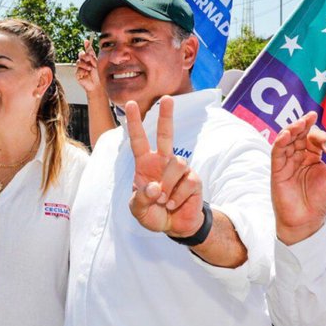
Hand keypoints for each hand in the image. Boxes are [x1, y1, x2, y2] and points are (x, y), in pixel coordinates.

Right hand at [75, 39, 101, 93]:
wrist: (97, 85)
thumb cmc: (98, 75)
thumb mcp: (96, 63)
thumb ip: (91, 54)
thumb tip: (88, 44)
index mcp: (90, 59)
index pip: (87, 50)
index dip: (86, 45)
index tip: (86, 41)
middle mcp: (84, 62)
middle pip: (81, 54)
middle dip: (85, 56)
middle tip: (89, 59)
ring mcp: (80, 68)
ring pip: (78, 62)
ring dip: (84, 64)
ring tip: (89, 69)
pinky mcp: (78, 74)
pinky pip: (78, 70)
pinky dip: (83, 71)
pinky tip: (86, 74)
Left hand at [126, 96, 203, 237]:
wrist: (174, 227)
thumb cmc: (153, 213)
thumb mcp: (138, 210)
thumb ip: (141, 199)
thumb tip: (155, 187)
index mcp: (145, 164)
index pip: (138, 141)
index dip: (135, 123)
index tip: (131, 105)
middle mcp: (163, 162)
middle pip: (166, 135)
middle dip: (166, 116)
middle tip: (167, 98)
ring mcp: (180, 170)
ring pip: (176, 163)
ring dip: (168, 186)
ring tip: (165, 201)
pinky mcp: (194, 179)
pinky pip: (187, 182)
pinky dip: (178, 197)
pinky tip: (174, 203)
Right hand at [271, 112, 325, 244]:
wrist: (306, 219)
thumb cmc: (320, 201)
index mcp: (313, 158)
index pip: (315, 140)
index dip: (322, 138)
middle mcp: (299, 157)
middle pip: (299, 135)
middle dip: (305, 125)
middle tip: (311, 118)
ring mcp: (287, 162)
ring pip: (286, 140)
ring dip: (292, 129)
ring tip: (300, 123)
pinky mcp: (277, 169)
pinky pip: (277, 152)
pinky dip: (280, 142)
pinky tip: (286, 134)